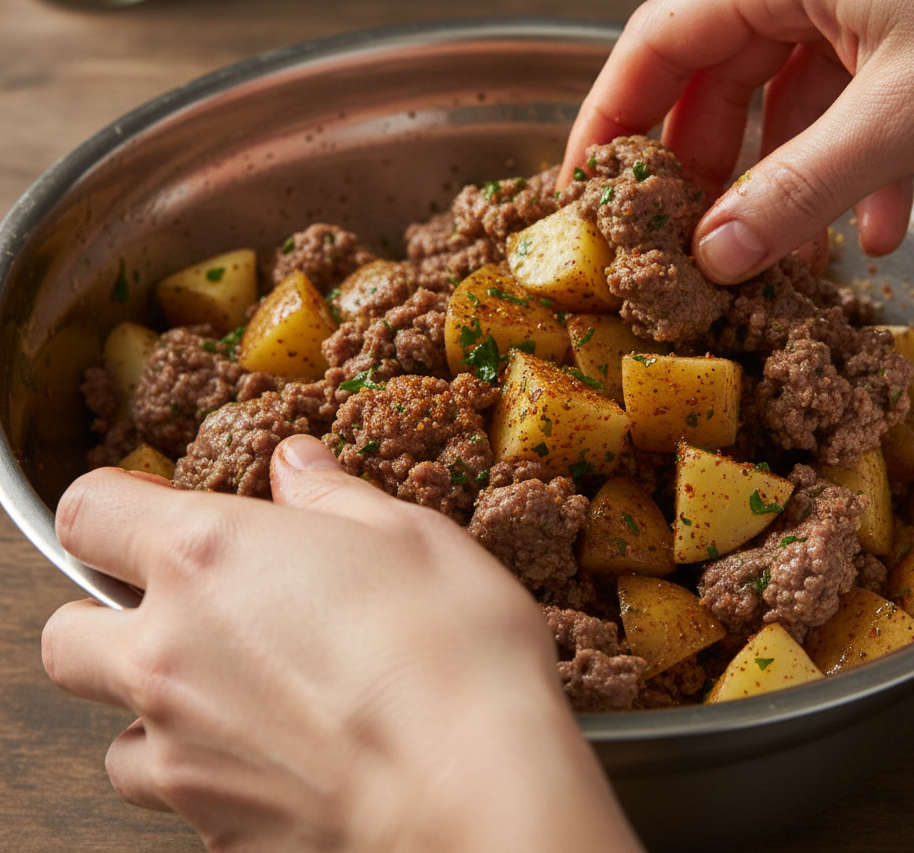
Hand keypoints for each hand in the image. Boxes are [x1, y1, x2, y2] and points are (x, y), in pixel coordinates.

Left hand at [42, 436, 641, 852]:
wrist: (478, 789)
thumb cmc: (453, 646)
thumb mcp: (408, 533)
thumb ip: (333, 495)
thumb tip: (297, 465)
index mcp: (208, 556)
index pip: (89, 512)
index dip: (114, 501)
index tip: (152, 507)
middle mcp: (168, 654)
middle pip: (67, 635)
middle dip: (107, 616)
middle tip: (189, 608)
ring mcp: (181, 752)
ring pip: (115, 732)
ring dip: (156, 706)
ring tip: (241, 692)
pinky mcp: (213, 829)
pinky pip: (181, 794)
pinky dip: (211, 769)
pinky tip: (286, 750)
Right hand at [560, 0, 913, 282]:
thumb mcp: (903, 112)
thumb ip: (799, 190)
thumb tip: (715, 256)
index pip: (655, 41)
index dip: (609, 115)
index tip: (588, 184)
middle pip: (713, 75)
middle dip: (700, 164)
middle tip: (684, 236)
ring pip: (784, 96)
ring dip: (779, 177)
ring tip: (776, 253)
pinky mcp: (909, 25)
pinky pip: (849, 103)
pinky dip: (849, 168)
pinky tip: (870, 229)